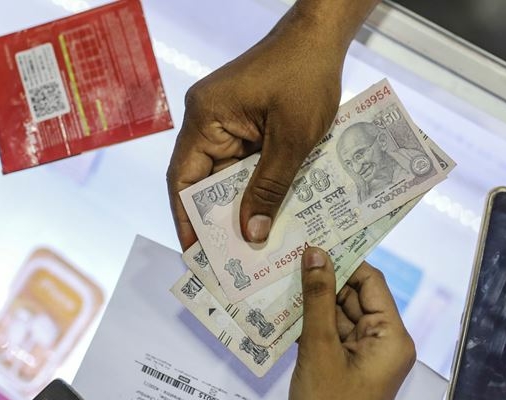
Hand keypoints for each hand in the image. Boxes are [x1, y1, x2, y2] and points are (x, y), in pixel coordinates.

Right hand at [166, 7, 347, 248]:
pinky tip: (268, 212)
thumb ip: (269, 188)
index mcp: (205, 118)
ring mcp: (225, 119)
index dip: (186, 217)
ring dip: (239, 203)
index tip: (195, 251)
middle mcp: (207, 119)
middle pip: (203, 179)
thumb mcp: (291, 141)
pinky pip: (243, 160)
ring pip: (226, 173)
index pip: (183, 178)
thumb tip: (250, 233)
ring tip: (250, 244)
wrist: (321, 35)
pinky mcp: (244, 120)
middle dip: (216, 218)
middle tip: (228, 259)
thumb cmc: (305, 78)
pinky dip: (254, 184)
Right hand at [289, 248, 415, 399]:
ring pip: (340, 314)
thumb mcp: (318, 350)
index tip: (314, 242)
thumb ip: (317, 299)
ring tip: (281, 279)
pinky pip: (332, 334)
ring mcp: (367, 356)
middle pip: (355, 296)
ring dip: (313, 303)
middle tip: (290, 257)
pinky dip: (311, 324)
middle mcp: (385, 343)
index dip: (344, 261)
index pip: (371, 282)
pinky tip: (284, 310)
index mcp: (392, 337)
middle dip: (323, 281)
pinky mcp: (349, 366)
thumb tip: (315, 254)